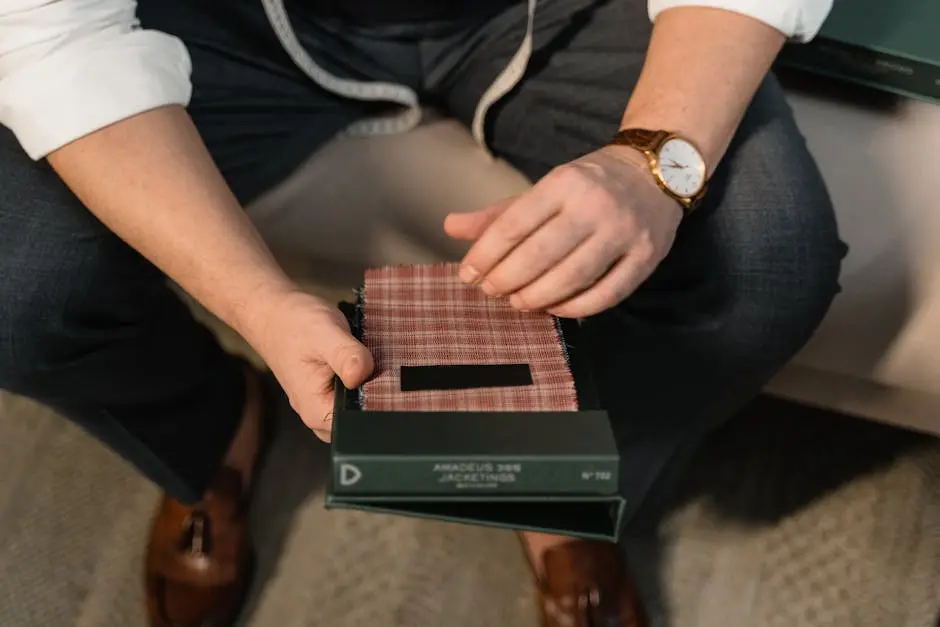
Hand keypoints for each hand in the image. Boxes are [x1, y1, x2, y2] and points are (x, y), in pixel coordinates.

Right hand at [242, 289, 372, 440]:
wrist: (273, 314)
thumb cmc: (294, 324)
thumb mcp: (324, 332)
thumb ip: (345, 355)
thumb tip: (362, 374)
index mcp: (316, 410)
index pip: (358, 425)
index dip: (379, 405)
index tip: (388, 380)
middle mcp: (319, 415)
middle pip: (363, 419)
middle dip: (379, 394)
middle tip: (380, 364)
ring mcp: (323, 406)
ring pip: (361, 408)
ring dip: (372, 385)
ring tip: (370, 359)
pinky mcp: (330, 394)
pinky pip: (355, 397)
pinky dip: (365, 380)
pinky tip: (364, 361)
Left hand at [444, 146, 682, 317]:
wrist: (656, 172)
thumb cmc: (589, 184)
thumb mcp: (544, 188)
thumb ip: (499, 213)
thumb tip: (451, 227)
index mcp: (564, 182)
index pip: (514, 225)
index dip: (485, 255)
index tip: (468, 274)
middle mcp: (595, 205)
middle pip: (540, 255)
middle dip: (507, 279)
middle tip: (491, 291)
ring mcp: (624, 232)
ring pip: (573, 277)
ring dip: (537, 297)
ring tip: (518, 302)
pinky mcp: (647, 257)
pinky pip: (607, 294)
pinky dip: (575, 308)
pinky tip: (554, 308)